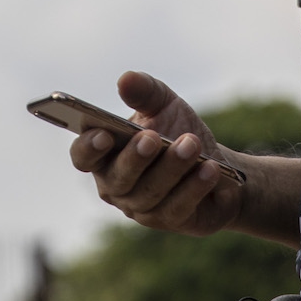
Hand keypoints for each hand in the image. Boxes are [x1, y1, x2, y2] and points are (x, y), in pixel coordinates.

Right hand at [69, 71, 242, 236]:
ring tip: (192, 144)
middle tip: (153, 137)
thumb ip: (144, 91)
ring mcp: (142, 208)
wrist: (217, 164)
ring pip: (151, 192)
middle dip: (136, 158)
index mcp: (105, 156)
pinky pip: (178, 207)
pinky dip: (195, 187)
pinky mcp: (171, 220)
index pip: (83, 157)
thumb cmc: (178, 131)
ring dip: (172, 167)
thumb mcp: (163, 104)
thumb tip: (125, 80)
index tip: (103, 134)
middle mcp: (117, 186)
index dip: (89, 148)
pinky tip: (210, 169)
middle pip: (118, 178)